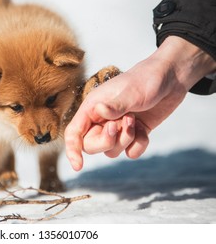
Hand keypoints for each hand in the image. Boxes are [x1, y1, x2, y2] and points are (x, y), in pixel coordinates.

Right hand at [65, 36, 215, 170]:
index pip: (74, 132)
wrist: (171, 78)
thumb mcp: (130, 92)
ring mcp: (118, 127)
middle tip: (119, 126)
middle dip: (106, 141)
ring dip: (125, 141)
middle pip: (91, 146)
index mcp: (93, 107)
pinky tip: (144, 129)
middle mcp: (102, 119)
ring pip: (111, 150)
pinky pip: (130, 152)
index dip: (72, 150)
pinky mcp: (134, 132)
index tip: (78, 166)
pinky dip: (138, 145)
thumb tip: (98, 111)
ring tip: (134, 120)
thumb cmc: (146, 79)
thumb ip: (115, 106)